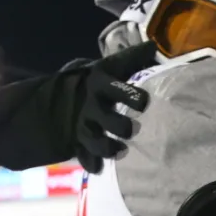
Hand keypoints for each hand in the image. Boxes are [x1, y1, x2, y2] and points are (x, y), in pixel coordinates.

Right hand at [74, 42, 156, 173]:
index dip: (129, 95)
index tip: (144, 101)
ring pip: (92, 138)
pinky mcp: (77, 140)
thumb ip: (131, 59)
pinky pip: (81, 153)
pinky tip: (98, 168)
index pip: (115, 88)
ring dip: (106, 146)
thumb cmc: (99, 81)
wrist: (62, 96)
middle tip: (131, 129)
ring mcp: (83, 124)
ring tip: (120, 150)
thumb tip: (153, 46)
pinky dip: (89, 162)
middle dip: (118, 125)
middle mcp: (91, 104)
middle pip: (104, 117)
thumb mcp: (110, 67)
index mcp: (100, 83)